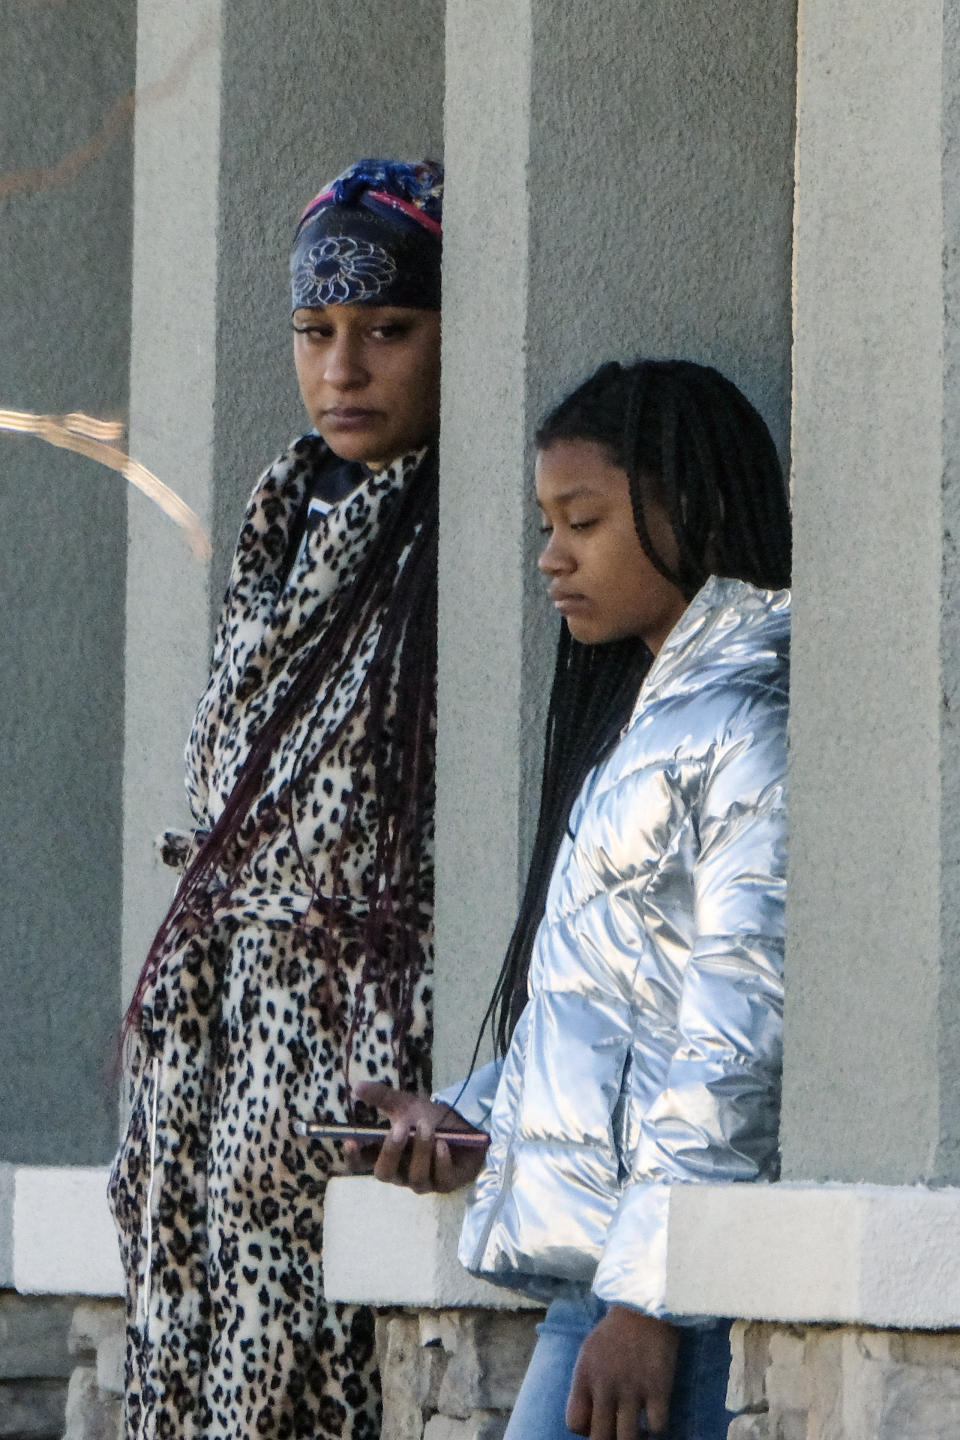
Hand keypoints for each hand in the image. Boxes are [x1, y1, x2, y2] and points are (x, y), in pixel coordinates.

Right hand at [348, 1080, 487, 1193]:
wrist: (466, 1124)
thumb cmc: (431, 1118)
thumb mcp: (406, 1105)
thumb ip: (382, 1097)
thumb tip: (356, 1086)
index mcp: (387, 1155)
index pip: (362, 1163)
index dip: (353, 1157)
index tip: (350, 1141)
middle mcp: (401, 1172)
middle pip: (384, 1174)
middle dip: (391, 1152)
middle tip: (400, 1128)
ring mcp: (424, 1181)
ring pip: (415, 1177)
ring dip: (420, 1150)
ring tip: (427, 1127)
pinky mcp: (446, 1184)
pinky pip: (440, 1179)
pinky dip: (440, 1161)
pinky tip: (443, 1144)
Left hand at [566, 1306, 678, 1438]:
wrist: (646, 1307)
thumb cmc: (616, 1329)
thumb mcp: (589, 1351)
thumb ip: (586, 1382)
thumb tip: (589, 1413)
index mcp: (584, 1375)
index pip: (574, 1422)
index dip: (586, 1430)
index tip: (598, 1423)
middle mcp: (605, 1386)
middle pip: (600, 1438)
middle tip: (618, 1431)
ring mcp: (632, 1389)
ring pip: (628, 1439)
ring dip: (633, 1438)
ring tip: (638, 1429)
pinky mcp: (658, 1388)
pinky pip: (657, 1427)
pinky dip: (658, 1426)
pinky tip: (656, 1414)